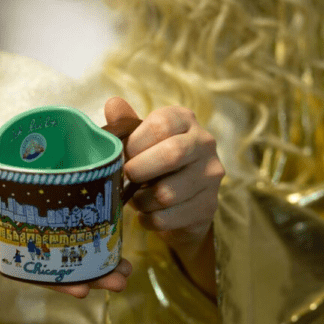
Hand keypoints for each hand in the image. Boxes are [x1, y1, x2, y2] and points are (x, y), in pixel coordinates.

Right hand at [0, 153, 131, 297]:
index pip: (20, 270)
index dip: (51, 278)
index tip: (83, 285)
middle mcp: (1, 249)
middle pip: (43, 269)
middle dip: (81, 275)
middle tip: (119, 279)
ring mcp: (13, 235)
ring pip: (50, 255)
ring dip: (85, 261)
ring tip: (121, 267)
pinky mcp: (22, 218)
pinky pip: (49, 233)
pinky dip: (73, 237)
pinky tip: (100, 237)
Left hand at [104, 97, 223, 296]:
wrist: (181, 202)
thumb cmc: (154, 163)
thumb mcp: (139, 141)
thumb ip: (126, 125)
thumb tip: (113, 104)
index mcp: (185, 120)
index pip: (161, 124)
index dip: (135, 143)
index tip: (123, 155)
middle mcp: (205, 143)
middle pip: (171, 154)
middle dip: (138, 171)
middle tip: (126, 178)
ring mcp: (210, 176)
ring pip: (167, 193)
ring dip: (141, 200)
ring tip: (136, 199)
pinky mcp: (208, 207)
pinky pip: (168, 218)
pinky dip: (149, 219)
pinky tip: (147, 214)